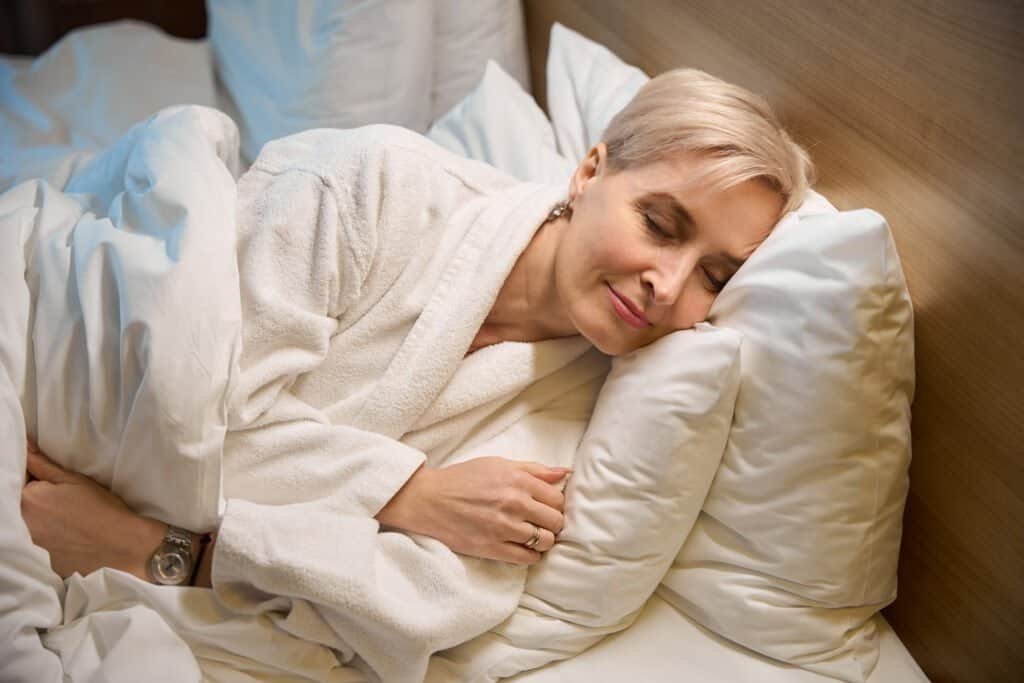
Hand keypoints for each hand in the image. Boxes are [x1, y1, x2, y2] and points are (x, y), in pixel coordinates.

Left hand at [21, 441, 165, 580]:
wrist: (121, 544)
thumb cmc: (101, 508)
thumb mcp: (73, 480)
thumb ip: (42, 464)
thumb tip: (25, 445)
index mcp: (28, 499)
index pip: (19, 481)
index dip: (36, 479)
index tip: (54, 484)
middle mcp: (22, 524)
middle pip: (21, 505)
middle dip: (36, 500)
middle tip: (63, 501)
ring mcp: (31, 545)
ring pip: (28, 524)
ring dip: (40, 518)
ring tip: (66, 518)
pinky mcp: (41, 561)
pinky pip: (38, 544)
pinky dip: (48, 537)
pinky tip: (68, 535)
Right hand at [377, 457, 569, 563]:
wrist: (428, 500)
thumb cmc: (463, 479)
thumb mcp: (498, 464)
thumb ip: (533, 469)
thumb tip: (565, 473)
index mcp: (517, 480)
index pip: (557, 498)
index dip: (556, 504)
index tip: (549, 507)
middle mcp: (514, 503)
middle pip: (556, 521)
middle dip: (553, 523)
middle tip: (543, 522)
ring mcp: (504, 528)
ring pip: (545, 541)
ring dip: (544, 540)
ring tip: (534, 536)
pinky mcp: (492, 548)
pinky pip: (527, 558)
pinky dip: (532, 555)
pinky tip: (524, 548)